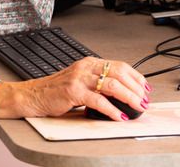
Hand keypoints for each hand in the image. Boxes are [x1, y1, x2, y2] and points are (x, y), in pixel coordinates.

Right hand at [0, 57, 149, 120]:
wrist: (33, 95)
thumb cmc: (56, 91)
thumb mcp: (81, 82)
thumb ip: (98, 84)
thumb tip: (122, 95)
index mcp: (89, 63)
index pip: (120, 66)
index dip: (136, 77)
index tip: (146, 89)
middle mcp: (86, 67)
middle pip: (119, 73)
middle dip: (136, 88)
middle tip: (144, 101)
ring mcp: (79, 78)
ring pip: (112, 85)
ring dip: (129, 98)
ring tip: (137, 107)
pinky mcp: (73, 92)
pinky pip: (98, 101)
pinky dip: (112, 110)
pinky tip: (118, 116)